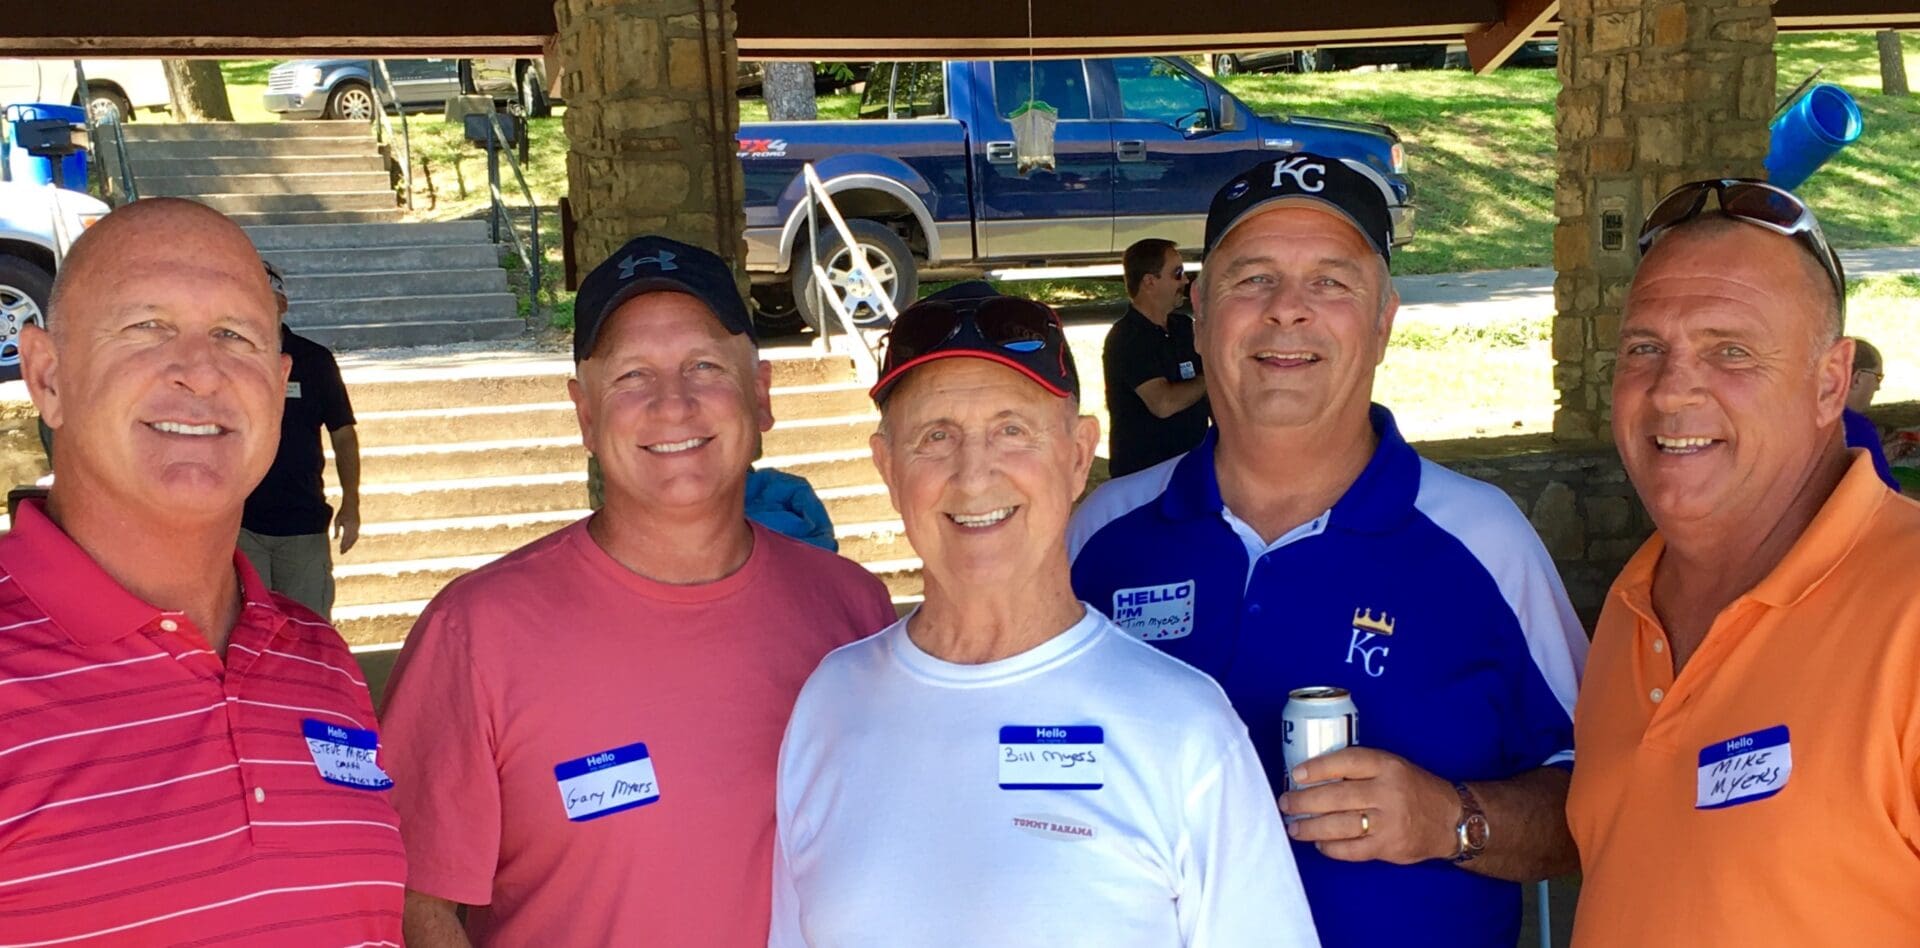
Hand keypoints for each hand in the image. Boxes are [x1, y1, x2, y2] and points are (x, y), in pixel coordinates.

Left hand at [334, 505, 359, 553]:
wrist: (352, 505)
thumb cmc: (343, 512)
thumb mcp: (337, 520)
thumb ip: (336, 530)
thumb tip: (334, 539)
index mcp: (348, 526)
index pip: (345, 538)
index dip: (343, 545)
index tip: (340, 550)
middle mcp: (354, 527)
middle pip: (350, 540)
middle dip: (346, 547)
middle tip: (342, 553)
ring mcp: (357, 527)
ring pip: (354, 538)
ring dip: (350, 545)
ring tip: (346, 550)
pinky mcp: (359, 526)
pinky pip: (356, 535)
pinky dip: (353, 540)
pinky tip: (350, 543)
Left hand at [1277, 746, 1459, 864]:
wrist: (1450, 819)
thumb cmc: (1412, 789)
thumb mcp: (1392, 766)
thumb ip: (1360, 769)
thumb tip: (1313, 776)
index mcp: (1387, 766)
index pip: (1346, 762)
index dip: (1317, 767)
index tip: (1296, 774)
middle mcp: (1387, 792)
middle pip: (1336, 796)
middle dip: (1304, 801)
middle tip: (1286, 803)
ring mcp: (1388, 822)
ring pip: (1339, 825)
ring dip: (1310, 827)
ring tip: (1294, 827)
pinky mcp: (1388, 847)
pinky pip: (1351, 850)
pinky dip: (1330, 847)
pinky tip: (1319, 843)